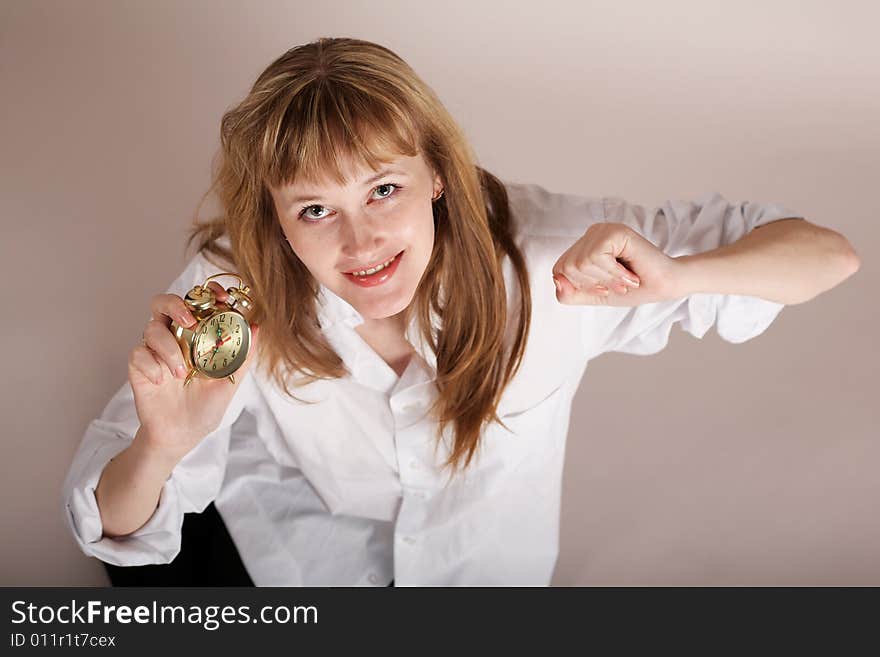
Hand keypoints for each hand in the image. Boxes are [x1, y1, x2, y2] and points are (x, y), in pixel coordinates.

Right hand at [127, 281, 259, 461]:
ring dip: (168, 348)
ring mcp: (154, 351)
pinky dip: (151, 365)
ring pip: (152, 328)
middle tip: (190, 322)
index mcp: (196, 336)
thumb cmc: (206, 407)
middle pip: (163, 303)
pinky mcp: (138, 367)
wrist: (182, 436)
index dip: (205, 293)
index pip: (196, 304)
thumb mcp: (229, 382)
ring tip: (181, 373)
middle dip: (175, 305)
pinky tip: (160, 381)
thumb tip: (258, 327)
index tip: (219, 296)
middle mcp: (173, 338)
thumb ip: (243, 355)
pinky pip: (138, 353)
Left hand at [552, 222, 682, 305]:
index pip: (559, 270)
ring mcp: (602, 230)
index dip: (581, 286)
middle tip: (616, 284)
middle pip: (566, 268)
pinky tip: (628, 273)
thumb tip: (556, 280)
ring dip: (606, 280)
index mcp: (583, 246)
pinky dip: (612, 273)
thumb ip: (568, 293)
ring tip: (624, 279)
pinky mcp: (614, 231)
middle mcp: (590, 234)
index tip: (604, 288)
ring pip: (579, 264)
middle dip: (593, 284)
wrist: (662, 287)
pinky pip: (595, 258)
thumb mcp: (592, 295)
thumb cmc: (631, 289)